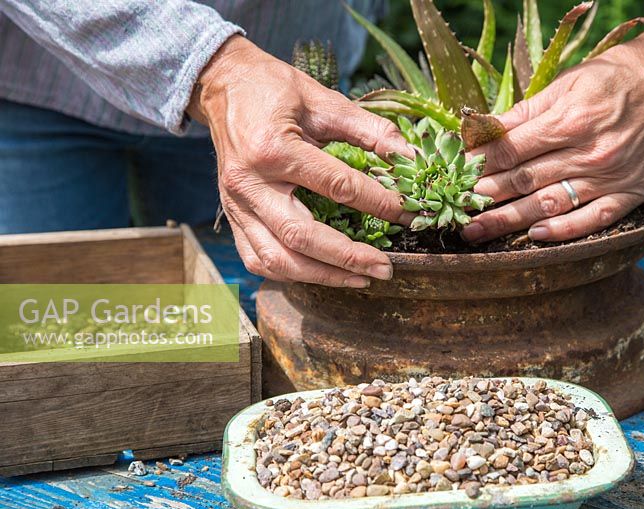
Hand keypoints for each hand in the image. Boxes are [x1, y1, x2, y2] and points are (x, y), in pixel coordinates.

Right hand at [188, 36, 412, 286]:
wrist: (224, 86)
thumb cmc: (276, 90)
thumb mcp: (324, 100)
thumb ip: (368, 129)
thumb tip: (409, 156)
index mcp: (275, 149)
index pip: (337, 186)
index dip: (378, 203)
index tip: (410, 214)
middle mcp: (251, 184)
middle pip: (302, 236)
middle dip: (348, 257)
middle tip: (385, 268)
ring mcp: (237, 206)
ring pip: (277, 259)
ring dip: (322, 276)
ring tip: (360, 278)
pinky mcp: (233, 217)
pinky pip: (258, 259)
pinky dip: (291, 274)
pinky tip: (321, 274)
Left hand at [462, 6, 643, 243]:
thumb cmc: (619, 75)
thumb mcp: (569, 81)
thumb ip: (526, 111)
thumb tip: (483, 130)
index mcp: (571, 119)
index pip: (511, 150)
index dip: (478, 165)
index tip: (453, 176)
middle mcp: (590, 151)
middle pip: (524, 180)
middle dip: (483, 197)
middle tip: (451, 210)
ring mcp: (612, 176)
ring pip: (550, 204)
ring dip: (509, 220)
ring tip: (476, 231)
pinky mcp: (632, 193)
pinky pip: (594, 219)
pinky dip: (565, 231)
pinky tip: (535, 237)